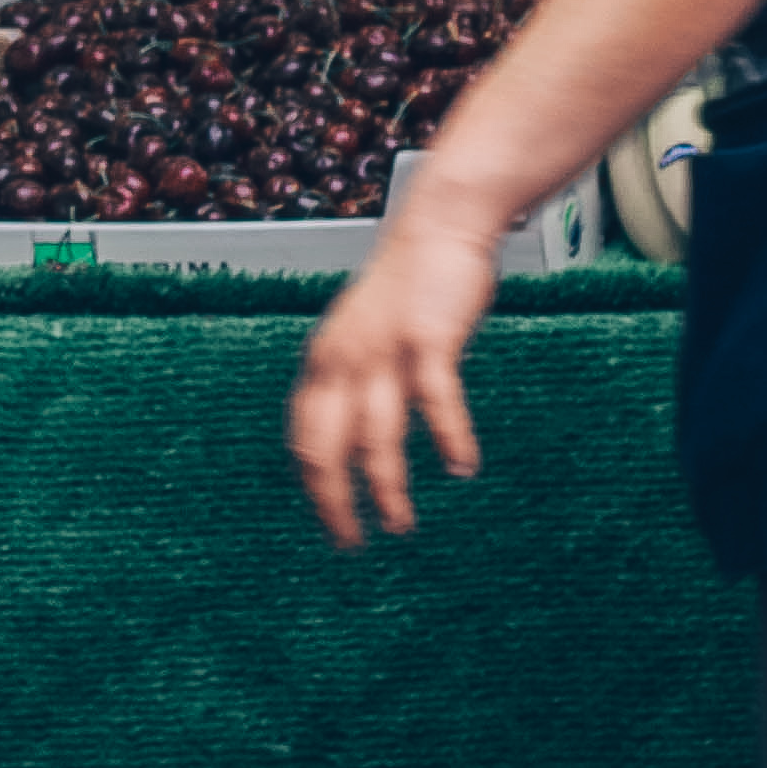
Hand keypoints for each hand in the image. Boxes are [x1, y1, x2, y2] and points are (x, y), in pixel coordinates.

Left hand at [290, 205, 496, 543]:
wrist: (439, 224)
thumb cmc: (408, 287)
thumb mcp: (363, 335)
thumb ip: (354, 379)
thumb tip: (348, 437)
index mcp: (324, 360)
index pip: (304, 439)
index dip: (313, 487)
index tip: (331, 526)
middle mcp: (342, 357)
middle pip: (325, 447)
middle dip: (334, 502)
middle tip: (351, 543)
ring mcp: (382, 348)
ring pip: (375, 435)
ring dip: (387, 486)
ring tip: (400, 524)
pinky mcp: (425, 337)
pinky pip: (434, 398)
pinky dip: (449, 436)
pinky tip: (462, 466)